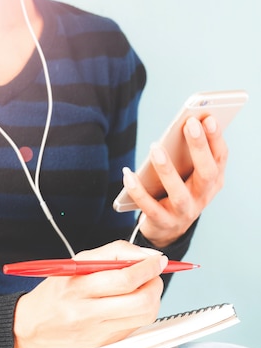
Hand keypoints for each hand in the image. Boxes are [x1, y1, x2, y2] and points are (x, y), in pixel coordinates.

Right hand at [13, 240, 167, 347]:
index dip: (148, 267)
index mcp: (78, 286)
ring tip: (144, 288)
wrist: (29, 330)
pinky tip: (131, 304)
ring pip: (144, 315)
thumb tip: (146, 256)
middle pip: (141, 300)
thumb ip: (112, 254)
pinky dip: (141, 312)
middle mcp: (87, 311)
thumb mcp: (76, 264)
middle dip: (155, 283)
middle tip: (154, 274)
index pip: (125, 277)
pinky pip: (135, 327)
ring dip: (153, 298)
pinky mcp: (103, 345)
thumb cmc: (56, 293)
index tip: (157, 260)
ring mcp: (97, 332)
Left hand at [122, 115, 227, 247]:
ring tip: (155, 147)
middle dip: (199, 148)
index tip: (208, 118)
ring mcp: (184, 212)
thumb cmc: (179, 190)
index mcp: (213, 181)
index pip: (220, 158)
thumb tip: (187, 123)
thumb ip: (191, 154)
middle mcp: (202, 197)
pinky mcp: (163, 222)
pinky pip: (149, 207)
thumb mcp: (189, 174)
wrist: (167, 229)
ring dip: (167, 169)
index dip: (216, 138)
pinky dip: (138, 191)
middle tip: (189, 124)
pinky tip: (128, 174)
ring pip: (178, 193)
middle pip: (206, 173)